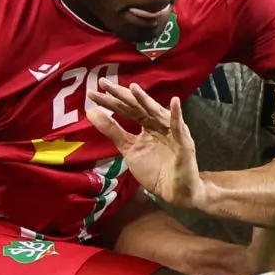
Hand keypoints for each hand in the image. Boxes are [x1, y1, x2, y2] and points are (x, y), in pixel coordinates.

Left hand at [86, 78, 203, 209]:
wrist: (174, 192)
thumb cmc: (154, 169)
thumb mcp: (128, 149)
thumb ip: (112, 131)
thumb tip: (90, 112)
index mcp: (147, 124)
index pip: (126, 109)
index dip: (110, 101)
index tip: (91, 92)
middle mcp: (159, 124)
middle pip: (138, 107)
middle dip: (122, 95)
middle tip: (104, 83)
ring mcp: (172, 132)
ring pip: (157, 113)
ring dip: (146, 101)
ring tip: (133, 88)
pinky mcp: (184, 144)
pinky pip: (179, 129)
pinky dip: (177, 116)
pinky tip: (174, 102)